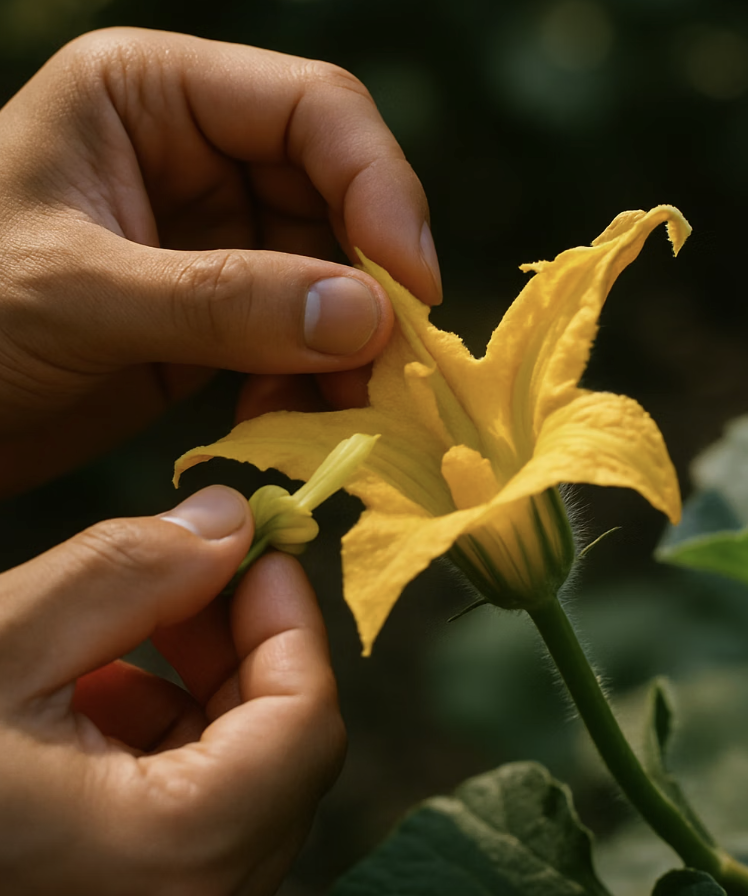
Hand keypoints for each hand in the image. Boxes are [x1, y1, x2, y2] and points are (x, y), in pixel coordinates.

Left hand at [0, 27, 440, 494]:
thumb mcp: (81, 294)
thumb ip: (223, 300)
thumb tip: (369, 317)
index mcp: (155, 95)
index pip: (312, 111)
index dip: (379, 190)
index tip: (412, 285)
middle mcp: (196, 155)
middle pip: (335, 199)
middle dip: (369, 282)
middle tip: (393, 365)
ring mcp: (212, 240)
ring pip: (325, 278)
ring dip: (347, 344)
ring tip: (350, 409)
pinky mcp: (217, 316)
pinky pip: (295, 337)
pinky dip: (311, 379)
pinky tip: (296, 418)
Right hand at [0, 485, 344, 893]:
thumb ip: (128, 571)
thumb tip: (229, 520)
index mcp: (169, 857)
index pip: (307, 724)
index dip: (290, 618)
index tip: (261, 549)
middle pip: (281, 749)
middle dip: (242, 642)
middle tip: (196, 570)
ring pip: (239, 776)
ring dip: (198, 684)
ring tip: (133, 623)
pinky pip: (184, 810)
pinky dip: (160, 738)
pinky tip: (94, 690)